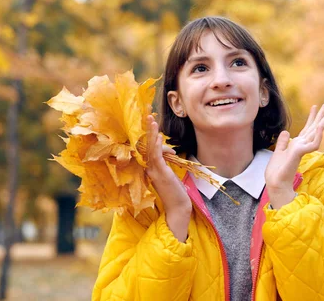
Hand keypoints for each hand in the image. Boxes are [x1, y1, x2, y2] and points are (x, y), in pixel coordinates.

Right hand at [145, 115, 191, 241]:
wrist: (178, 208)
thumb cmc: (175, 192)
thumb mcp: (170, 174)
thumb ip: (167, 163)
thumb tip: (168, 151)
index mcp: (150, 169)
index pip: (149, 149)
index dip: (152, 137)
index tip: (155, 126)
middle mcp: (149, 169)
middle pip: (146, 146)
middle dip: (147, 130)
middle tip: (148, 116)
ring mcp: (154, 172)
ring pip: (150, 149)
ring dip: (151, 134)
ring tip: (152, 120)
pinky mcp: (161, 174)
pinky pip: (156, 157)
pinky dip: (157, 146)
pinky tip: (158, 136)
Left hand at [265, 103, 323, 208]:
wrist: (276, 181)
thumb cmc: (277, 170)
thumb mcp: (279, 151)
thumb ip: (283, 142)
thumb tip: (286, 131)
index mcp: (297, 144)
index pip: (307, 128)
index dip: (311, 117)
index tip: (315, 106)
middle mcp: (302, 145)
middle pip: (314, 128)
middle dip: (320, 116)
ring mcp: (303, 149)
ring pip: (316, 133)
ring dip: (323, 122)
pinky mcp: (302, 153)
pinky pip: (313, 143)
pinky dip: (317, 134)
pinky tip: (320, 126)